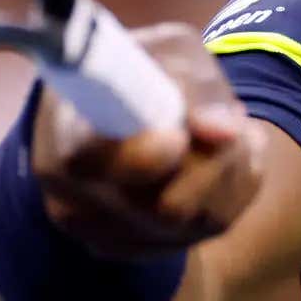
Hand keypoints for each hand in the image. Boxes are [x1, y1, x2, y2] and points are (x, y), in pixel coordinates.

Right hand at [30, 23, 264, 259]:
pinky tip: (223, 158)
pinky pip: (213, 227)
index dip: (141, 157)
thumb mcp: (167, 51)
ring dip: (230, 169)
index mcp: (65, 136)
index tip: (177, 138)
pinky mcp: (146, 249)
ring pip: (196, 220)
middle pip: (162, 206)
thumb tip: (223, 130)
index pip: (88, 161)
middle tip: (231, 117)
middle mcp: (75, 199)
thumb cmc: (142, 70)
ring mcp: (108, 235)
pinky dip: (235, 187)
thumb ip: (192, 82)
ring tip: (226, 129)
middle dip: (213, 160)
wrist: (124, 109)